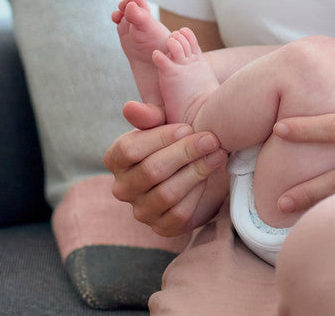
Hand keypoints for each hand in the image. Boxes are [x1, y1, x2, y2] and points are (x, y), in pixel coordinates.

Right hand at [103, 101, 229, 236]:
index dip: (161, 138)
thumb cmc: (178, 137)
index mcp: (116, 159)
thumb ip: (149, 113)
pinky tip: (210, 176)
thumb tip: (130, 108)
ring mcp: (141, 211)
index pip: (130, 150)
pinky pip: (179, 215)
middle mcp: (123, 188)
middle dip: (185, 153)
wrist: (197, 163)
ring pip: (167, 194)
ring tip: (218, 154)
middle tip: (211, 140)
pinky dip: (198, 194)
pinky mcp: (162, 227)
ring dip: (196, 172)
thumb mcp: (165, 120)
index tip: (188, 127)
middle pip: (151, 171)